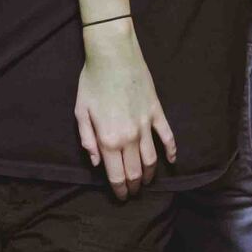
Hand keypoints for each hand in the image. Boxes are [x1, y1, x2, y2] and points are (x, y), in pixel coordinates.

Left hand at [75, 20, 175, 199]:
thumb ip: (87, 140)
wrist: (113, 55)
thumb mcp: (81, 112)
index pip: (117, 175)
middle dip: (133, 186)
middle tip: (131, 192)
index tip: (120, 196)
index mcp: (108, 139)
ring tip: (146, 181)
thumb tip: (96, 162)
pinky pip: (167, 137)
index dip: (119, 189)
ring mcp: (146, 125)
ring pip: (152, 160)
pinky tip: (171, 160)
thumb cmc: (92, 81)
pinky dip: (171, 151)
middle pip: (136, 172)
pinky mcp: (157, 112)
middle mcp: (129, 137)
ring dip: (149, 175)